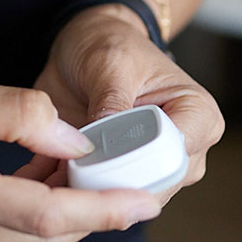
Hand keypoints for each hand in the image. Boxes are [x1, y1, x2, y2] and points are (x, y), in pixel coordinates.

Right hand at [0, 67, 160, 241]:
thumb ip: (14, 112)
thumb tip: (72, 134)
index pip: (46, 215)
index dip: (102, 211)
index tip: (144, 201)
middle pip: (41, 240)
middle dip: (90, 216)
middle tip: (128, 186)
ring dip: (57, 215)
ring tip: (83, 175)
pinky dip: (21, 216)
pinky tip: (32, 182)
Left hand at [28, 5, 222, 202]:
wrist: (85, 43)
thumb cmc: (110, 43)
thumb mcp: (110, 62)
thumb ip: (111, 102)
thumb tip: (104, 143)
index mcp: (197, 116)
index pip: (175, 156)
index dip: (136, 163)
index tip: (100, 157)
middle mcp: (182, 150)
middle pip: (152, 186)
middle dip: (108, 182)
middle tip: (69, 170)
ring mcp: (152, 167)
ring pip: (125, 198)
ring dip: (87, 189)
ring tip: (54, 169)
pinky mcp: (121, 174)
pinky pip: (98, 195)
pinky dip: (70, 187)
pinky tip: (44, 174)